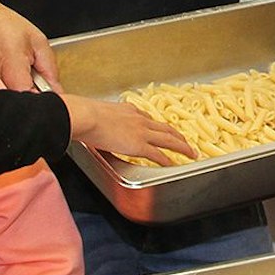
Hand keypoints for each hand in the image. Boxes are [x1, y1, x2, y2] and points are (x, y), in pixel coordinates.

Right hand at [63, 95, 196, 165]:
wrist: (86, 116)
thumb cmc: (84, 114)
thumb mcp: (97, 111)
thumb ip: (100, 116)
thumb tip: (90, 119)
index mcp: (129, 110)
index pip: (148, 118)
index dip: (157, 126)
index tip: (161, 129)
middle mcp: (139, 119)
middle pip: (165, 128)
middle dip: (177, 135)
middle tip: (185, 141)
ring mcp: (141, 132)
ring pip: (169, 139)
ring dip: (182, 146)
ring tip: (190, 152)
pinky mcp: (139, 145)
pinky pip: (158, 155)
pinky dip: (168, 160)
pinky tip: (174, 164)